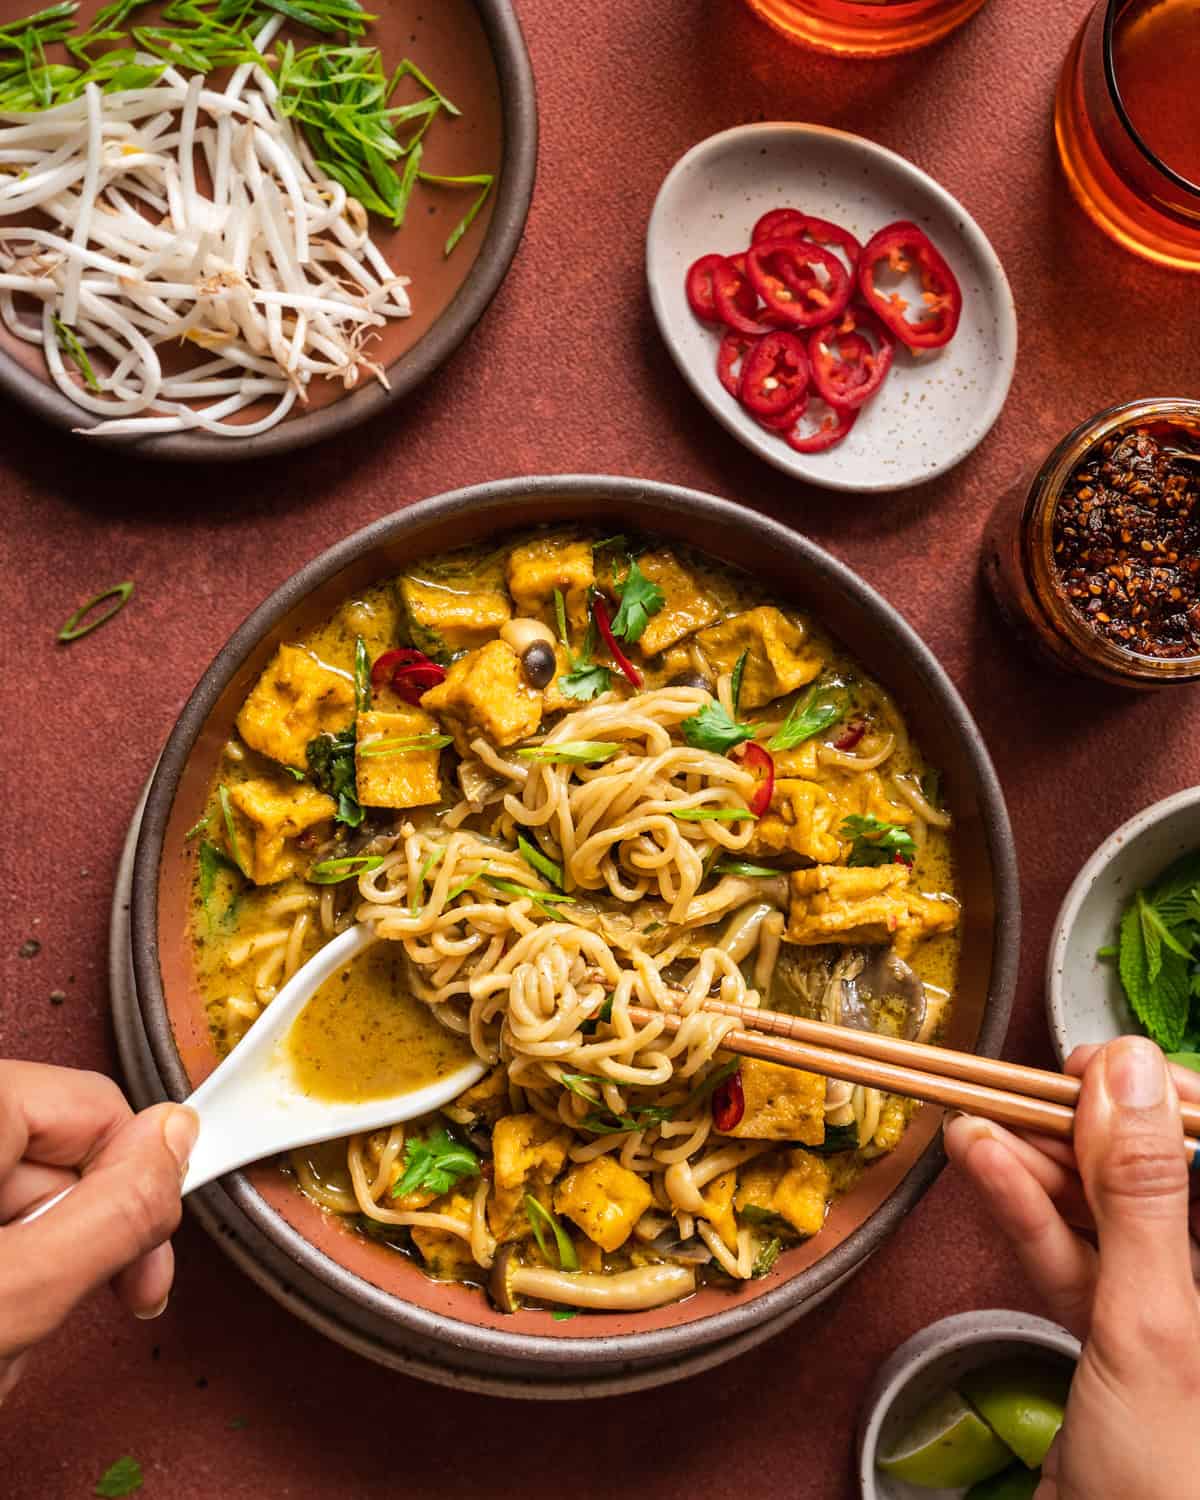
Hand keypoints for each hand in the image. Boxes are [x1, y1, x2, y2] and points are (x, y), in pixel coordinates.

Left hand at [0, 1060, 196, 1405]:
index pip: (101, 1108)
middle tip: (81, 1309)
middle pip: (61, 1156)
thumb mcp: (18, 1292)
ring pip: (18, 1195)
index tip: (144, 1260)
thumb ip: (114, 1210)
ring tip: (9, 1335)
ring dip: (32, 1272)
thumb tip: (180, 1139)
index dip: (138, 1188)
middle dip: (77, 1245)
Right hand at [945, 1035, 1199, 1499]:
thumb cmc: (1170, 1482)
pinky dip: (1024, 1210)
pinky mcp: (1115, 1331)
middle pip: (1157, 1168)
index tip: (1098, 1065)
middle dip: (1084, 1125)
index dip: (1161, 1096)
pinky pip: (1074, 1251)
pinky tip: (981, 1162)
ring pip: (1106, 1205)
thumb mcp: (1153, 1324)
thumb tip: (1126, 1073)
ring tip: (976, 1118)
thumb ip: (1140, 1194)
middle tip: (1020, 1088)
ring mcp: (1169, 1304)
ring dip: (1038, 1163)